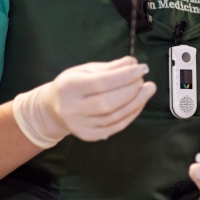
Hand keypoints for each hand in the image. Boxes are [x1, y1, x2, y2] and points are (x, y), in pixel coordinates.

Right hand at [13, 56, 154, 147]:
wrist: (53, 109)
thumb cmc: (72, 85)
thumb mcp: (85, 70)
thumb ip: (110, 68)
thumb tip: (132, 63)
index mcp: (69, 86)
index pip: (100, 82)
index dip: (124, 76)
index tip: (141, 68)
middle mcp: (72, 108)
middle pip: (107, 102)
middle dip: (131, 91)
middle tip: (144, 81)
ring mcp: (79, 125)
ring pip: (113, 117)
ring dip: (135, 103)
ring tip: (147, 90)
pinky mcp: (88, 136)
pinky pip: (115, 127)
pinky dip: (130, 115)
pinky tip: (139, 104)